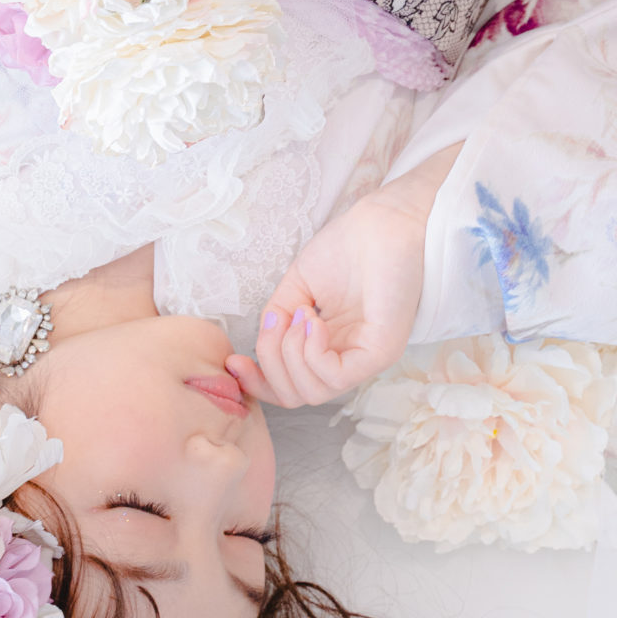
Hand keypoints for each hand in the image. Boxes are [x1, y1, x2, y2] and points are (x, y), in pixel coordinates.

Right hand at [226, 145, 462, 409]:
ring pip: (312, 392)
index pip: (292, 387)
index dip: (258, 382)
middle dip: (270, 366)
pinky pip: (334, 376)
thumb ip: (277, 320)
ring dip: (291, 354)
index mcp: (331, 346)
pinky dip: (311, 352)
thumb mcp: (297, 287)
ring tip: (302, 314)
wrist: (382, 222)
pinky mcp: (380, 352)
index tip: (234, 361)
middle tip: (276, 323)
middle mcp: (349, 358)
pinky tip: (313, 319)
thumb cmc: (347, 246)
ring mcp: (366, 358)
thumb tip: (262, 343)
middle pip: (296, 396)